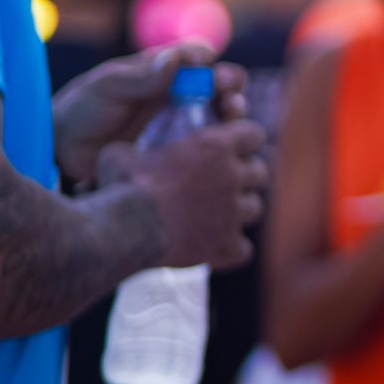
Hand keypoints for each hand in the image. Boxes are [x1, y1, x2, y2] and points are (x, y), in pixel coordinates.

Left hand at [52, 41, 247, 187]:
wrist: (64, 155)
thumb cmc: (83, 112)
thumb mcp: (106, 87)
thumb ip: (141, 75)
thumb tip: (177, 58)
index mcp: (162, 70)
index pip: (199, 56)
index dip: (209, 60)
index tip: (207, 68)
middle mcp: (179, 93)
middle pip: (222, 84)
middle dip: (231, 88)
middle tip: (228, 98)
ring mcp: (183, 122)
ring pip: (224, 114)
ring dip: (234, 113)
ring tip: (229, 118)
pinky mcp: (183, 151)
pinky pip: (213, 144)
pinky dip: (224, 141)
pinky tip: (219, 146)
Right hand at [109, 122, 271, 269]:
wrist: (125, 229)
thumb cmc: (123, 186)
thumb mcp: (122, 154)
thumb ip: (137, 150)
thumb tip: (127, 154)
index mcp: (214, 146)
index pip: (254, 134)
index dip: (245, 140)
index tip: (234, 147)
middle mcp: (232, 177)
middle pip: (261, 172)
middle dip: (246, 176)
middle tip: (224, 182)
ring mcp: (232, 213)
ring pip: (255, 208)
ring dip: (240, 210)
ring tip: (217, 215)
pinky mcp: (224, 244)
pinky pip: (244, 249)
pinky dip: (231, 249)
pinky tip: (214, 248)